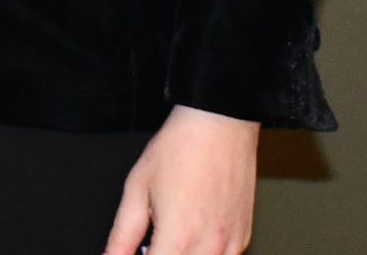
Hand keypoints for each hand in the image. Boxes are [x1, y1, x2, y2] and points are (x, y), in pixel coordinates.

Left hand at [102, 105, 258, 254]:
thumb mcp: (137, 189)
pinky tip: (190, 235)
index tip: (134, 253)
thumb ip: (123, 234)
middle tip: (148, 244)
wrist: (219, 126)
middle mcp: (208, 247)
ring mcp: (230, 245)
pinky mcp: (243, 238)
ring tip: (168, 239)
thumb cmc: (179, 150)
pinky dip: (203, 254)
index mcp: (178, 238)